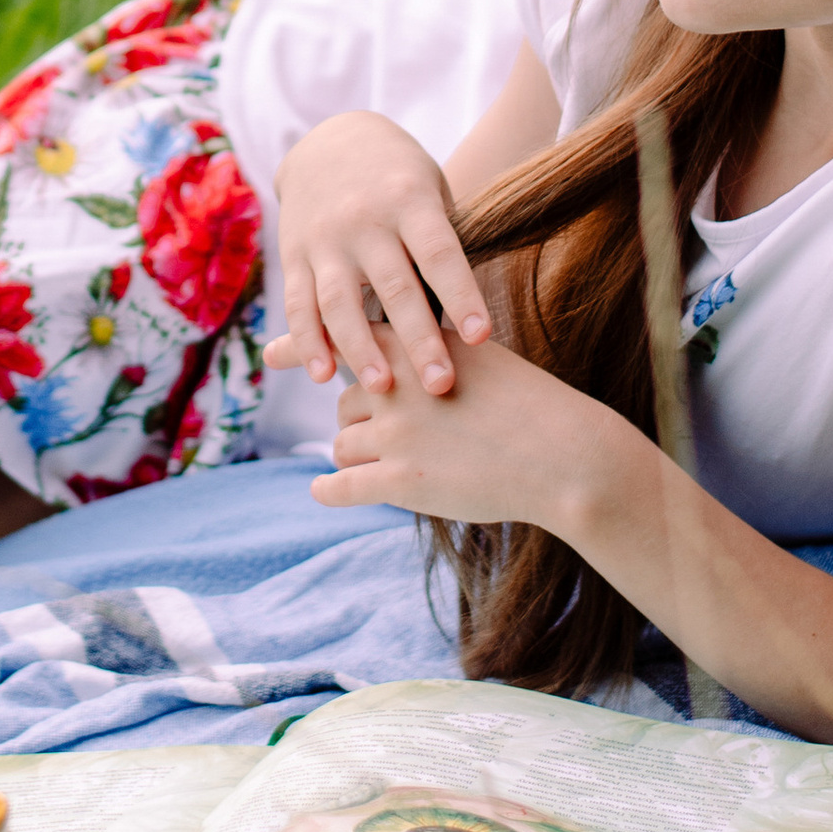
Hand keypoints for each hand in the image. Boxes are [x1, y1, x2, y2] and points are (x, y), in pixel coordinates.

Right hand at [268, 110, 491, 392]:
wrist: (331, 140)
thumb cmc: (401, 179)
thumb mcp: (430, 189)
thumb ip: (443, 244)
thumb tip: (465, 313)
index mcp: (410, 200)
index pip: (439, 253)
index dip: (461, 295)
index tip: (480, 337)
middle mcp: (366, 219)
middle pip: (395, 286)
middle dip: (418, 339)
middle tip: (440, 386)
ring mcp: (326, 238)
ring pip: (341, 301)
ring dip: (361, 348)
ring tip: (384, 388)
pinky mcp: (295, 254)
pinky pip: (299, 303)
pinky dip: (309, 341)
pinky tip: (324, 375)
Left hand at [308, 338, 581, 526]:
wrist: (562, 454)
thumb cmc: (525, 405)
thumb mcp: (473, 355)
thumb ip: (425, 351)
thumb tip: (382, 359)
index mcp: (416, 345)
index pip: (346, 340)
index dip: (304, 346)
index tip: (270, 350)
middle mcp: (397, 383)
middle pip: (345, 402)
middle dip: (362, 419)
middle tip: (397, 434)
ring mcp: (396, 433)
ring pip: (343, 444)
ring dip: (358, 456)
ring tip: (395, 464)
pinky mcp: (400, 481)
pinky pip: (342, 485)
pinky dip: (328, 489)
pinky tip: (320, 491)